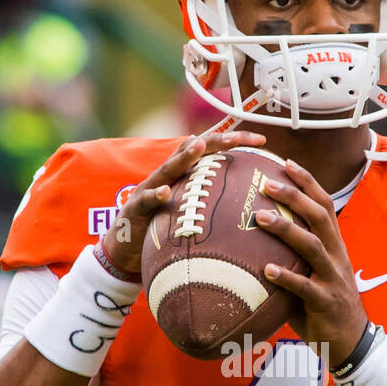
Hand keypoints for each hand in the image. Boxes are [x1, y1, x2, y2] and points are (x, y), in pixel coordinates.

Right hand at [102, 129, 266, 275]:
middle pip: (192, 151)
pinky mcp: (136, 207)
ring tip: (198, 146)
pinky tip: (165, 192)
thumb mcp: (190, 213)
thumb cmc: (160, 229)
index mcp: (183, 175)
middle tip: (237, 136)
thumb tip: (249, 205)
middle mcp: (167, 176)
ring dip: (184, 158)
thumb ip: (212, 203)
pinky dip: (155, 195)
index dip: (234, 142)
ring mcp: (149, 188)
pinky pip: (147, 200)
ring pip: (169, 169)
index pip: (211, 151)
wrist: (124, 249)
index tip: (262, 142)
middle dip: (215, 141)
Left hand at [257, 159, 367, 366]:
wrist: (349, 342)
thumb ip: (290, 256)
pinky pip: (304, 287)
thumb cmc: (321, 305)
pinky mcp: (325, 302)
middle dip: (294, 196)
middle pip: (319, 216)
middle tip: (266, 183)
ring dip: (286, 230)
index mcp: (334, 245)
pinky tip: (267, 270)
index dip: (307, 182)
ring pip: (312, 246)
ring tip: (260, 218)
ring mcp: (332, 278)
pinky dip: (286, 277)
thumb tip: (250, 241)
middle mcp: (336, 256)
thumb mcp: (310, 274)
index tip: (286, 162)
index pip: (323, 205)